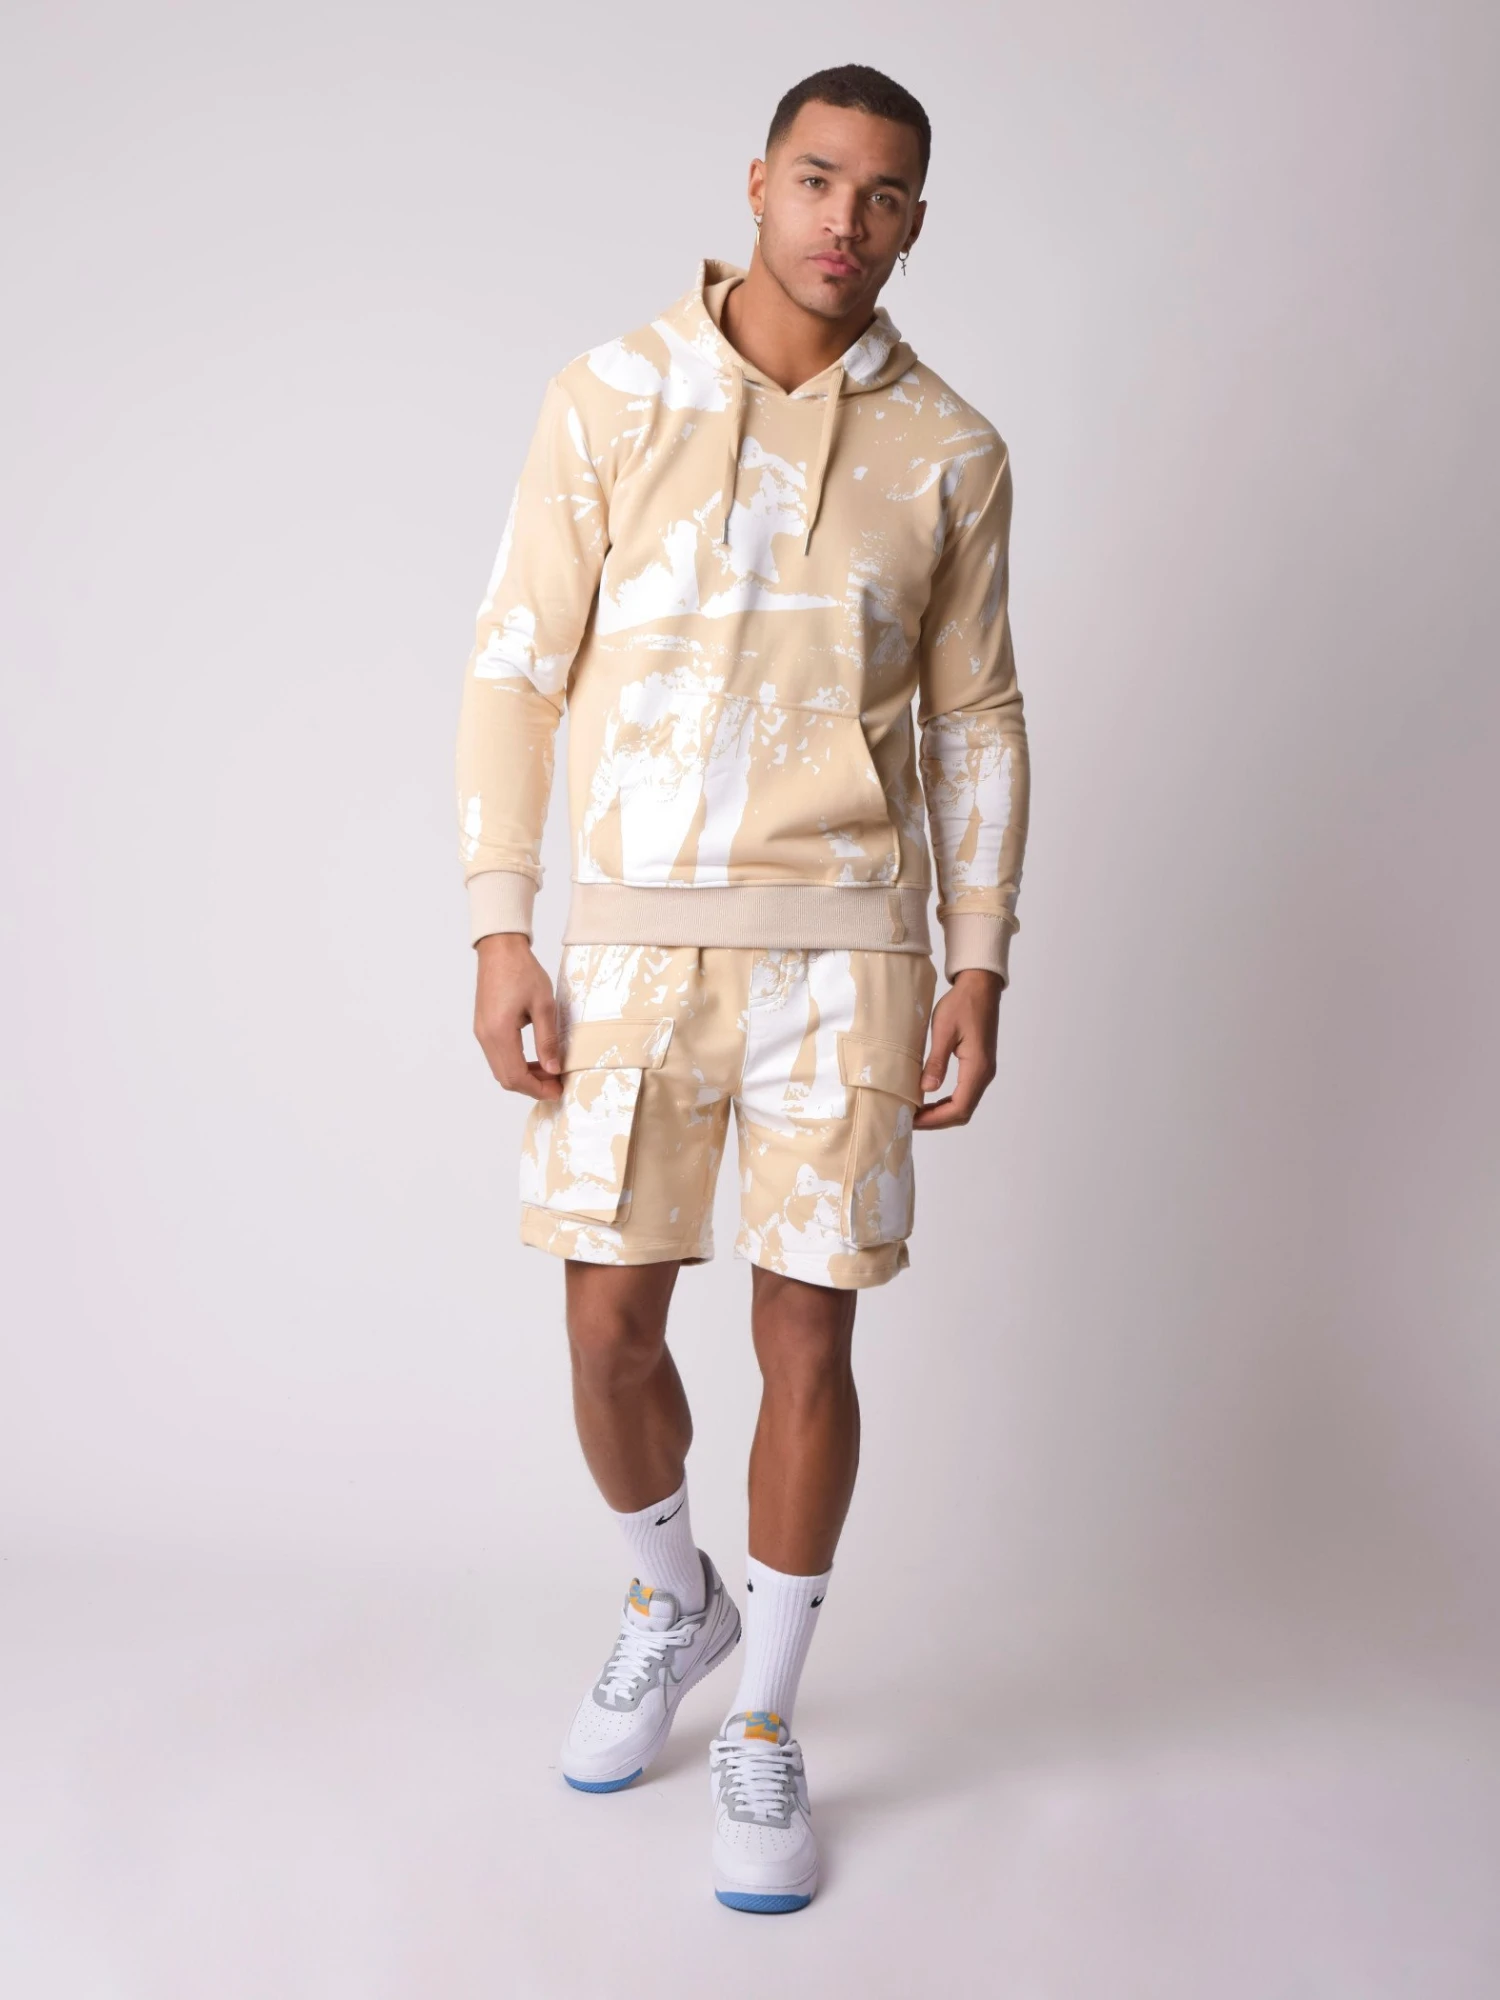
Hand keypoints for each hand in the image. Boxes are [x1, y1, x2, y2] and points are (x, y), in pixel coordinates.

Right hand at [473, 934, 563, 1098]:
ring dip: (524, 1076)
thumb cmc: (523, 971)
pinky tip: (535, 1058)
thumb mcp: (544, 1005)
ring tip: (549, 1070)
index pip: (516, 1076)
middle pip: (506, 1078)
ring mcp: (481, 1033)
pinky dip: (516, 1064)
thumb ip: (548, 1040)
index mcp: (499, 1032)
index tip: (558, 1090)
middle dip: (532, 1086)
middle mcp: (485, 1036)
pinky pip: (498, 1056)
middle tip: (557, 1083)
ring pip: (501, 1070)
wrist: (500, 949)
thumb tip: (554, 1069)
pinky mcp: (483, 1027)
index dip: (538, 1089)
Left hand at [913, 968, 1000, 1128]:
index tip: (913, 1120)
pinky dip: (948, 1101)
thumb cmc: (962, 1003)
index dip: (936, 1119)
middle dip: (937, 1120)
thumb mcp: (943, 1030)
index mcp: (977, 1066)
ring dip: (942, 1112)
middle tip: (911, 1120)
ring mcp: (984, 1070)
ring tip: (917, 1112)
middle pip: (963, 1111)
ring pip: (965, 1103)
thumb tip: (926, 1089)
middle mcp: (984, 1073)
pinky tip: (930, 1098)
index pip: (959, 1107)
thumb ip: (936, 1062)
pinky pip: (965, 1092)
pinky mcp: (979, 1065)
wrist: (980, 987)